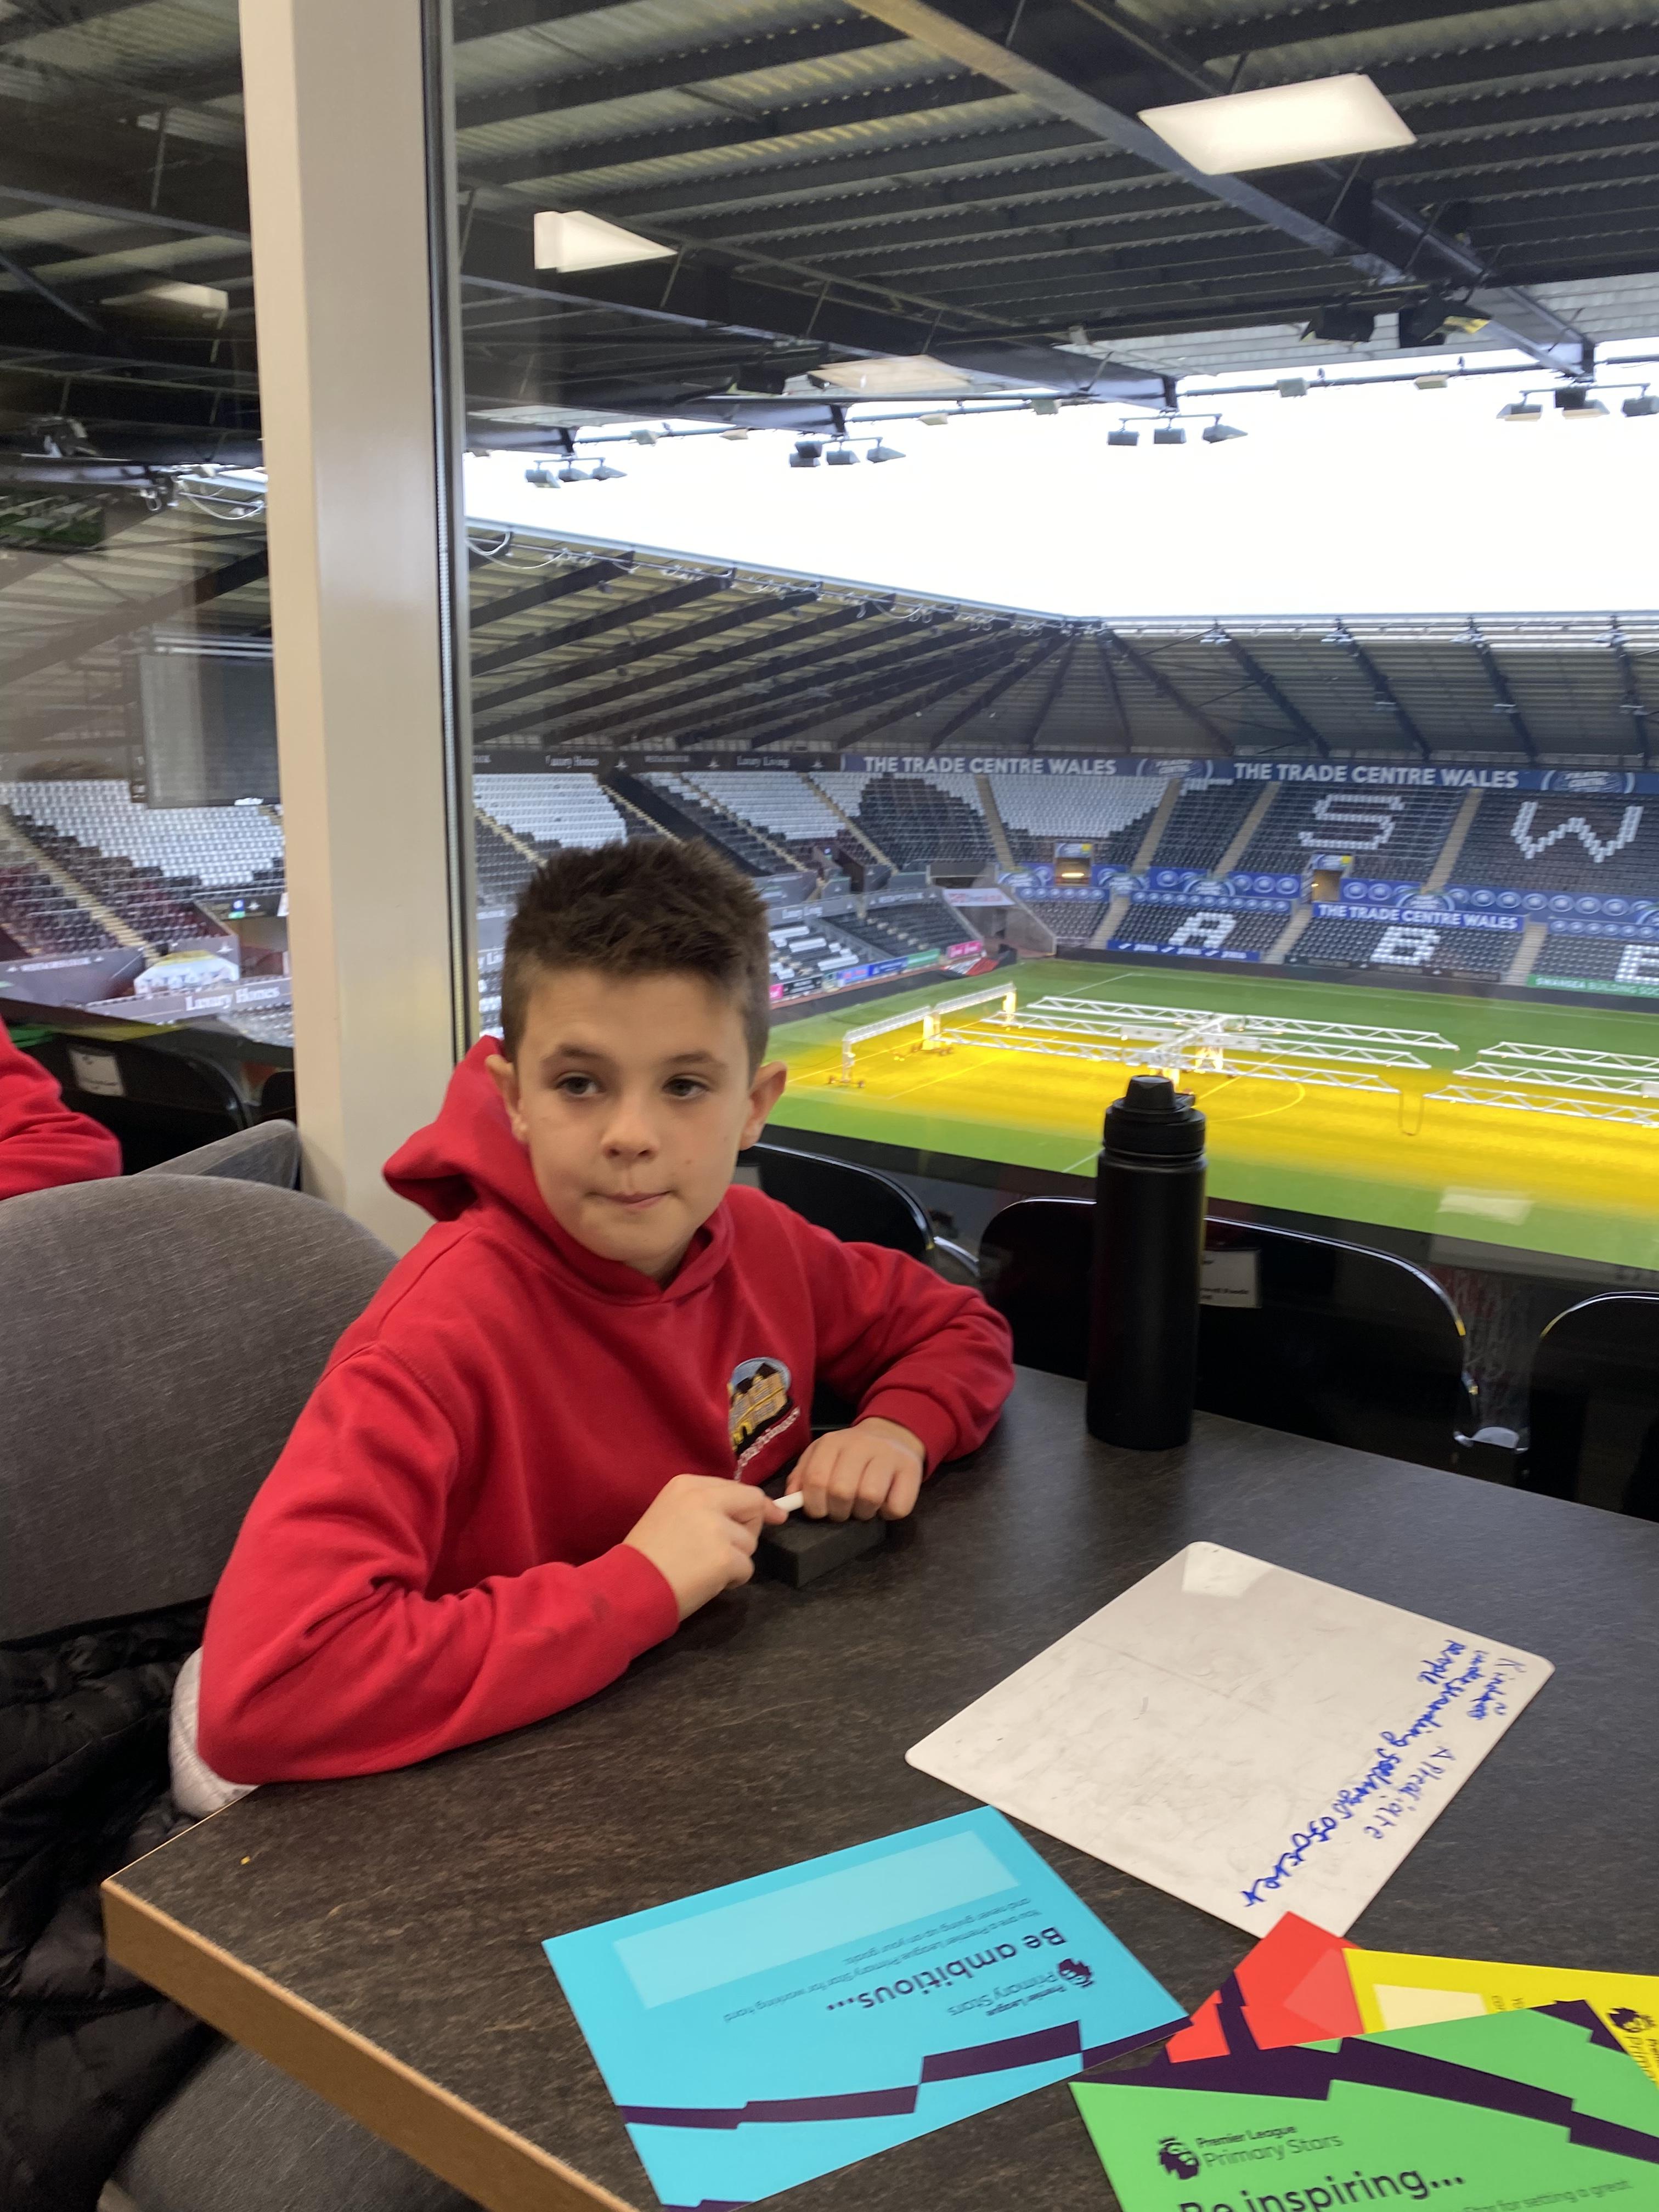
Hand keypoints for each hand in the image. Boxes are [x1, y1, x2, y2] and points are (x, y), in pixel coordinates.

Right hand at [624, 1475, 788, 1621]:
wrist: (629, 1586)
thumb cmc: (648, 1555)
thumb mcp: (672, 1514)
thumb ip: (708, 1508)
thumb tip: (764, 1510)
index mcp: (688, 1484)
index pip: (738, 1488)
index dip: (755, 1505)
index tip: (774, 1516)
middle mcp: (704, 1498)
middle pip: (753, 1504)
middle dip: (749, 1528)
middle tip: (723, 1550)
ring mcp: (716, 1527)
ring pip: (749, 1542)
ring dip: (734, 1559)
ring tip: (702, 1568)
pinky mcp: (723, 1556)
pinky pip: (746, 1569)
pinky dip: (733, 1580)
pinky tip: (706, 1582)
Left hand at [792, 1418, 925, 1523]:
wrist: (893, 1434)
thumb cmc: (852, 1454)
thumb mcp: (823, 1456)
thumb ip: (803, 1475)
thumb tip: (791, 1499)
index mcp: (833, 1442)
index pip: (815, 1479)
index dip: (814, 1504)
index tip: (819, 1510)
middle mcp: (861, 1445)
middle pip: (841, 1491)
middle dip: (838, 1511)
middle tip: (843, 1511)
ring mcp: (888, 1456)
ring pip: (869, 1498)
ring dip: (863, 1513)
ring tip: (863, 1507)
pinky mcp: (911, 1470)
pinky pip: (896, 1506)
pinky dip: (888, 1513)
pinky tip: (884, 1504)